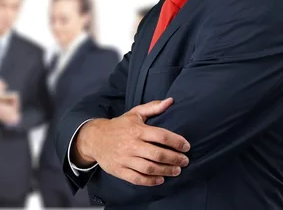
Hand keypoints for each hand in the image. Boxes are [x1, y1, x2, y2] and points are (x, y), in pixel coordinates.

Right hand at [73, 98, 190, 185]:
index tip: (186, 146)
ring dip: (166, 170)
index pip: (161, 135)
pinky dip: (151, 181)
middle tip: (185, 161)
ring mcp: (125, 158)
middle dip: (175, 159)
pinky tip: (161, 179)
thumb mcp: (134, 113)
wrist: (95, 139)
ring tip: (176, 170)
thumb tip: (170, 101)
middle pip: (158, 154)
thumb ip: (153, 107)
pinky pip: (137, 178)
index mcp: (137, 130)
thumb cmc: (119, 125)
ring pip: (149, 168)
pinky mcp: (120, 170)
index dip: (177, 142)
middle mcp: (132, 144)